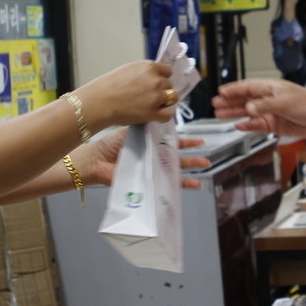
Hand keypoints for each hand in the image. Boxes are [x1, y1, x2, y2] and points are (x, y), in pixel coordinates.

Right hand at [78, 60, 174, 127]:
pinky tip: (153, 116)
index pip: (168, 72)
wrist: (99, 102)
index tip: (155, 85)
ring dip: (165, 103)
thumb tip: (156, 78)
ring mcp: (156, 96)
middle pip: (170, 86)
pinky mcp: (153, 112)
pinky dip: (162, 117)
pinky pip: (168, 115)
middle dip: (162, 91)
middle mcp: (155, 80)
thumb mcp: (129, 70)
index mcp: (149, 67)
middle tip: (149, 98)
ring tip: (152, 106)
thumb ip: (145, 73)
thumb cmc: (108, 86)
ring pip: (172, 99)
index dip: (162, 79)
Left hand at [79, 132, 207, 190]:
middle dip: (193, 157)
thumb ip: (147, 128)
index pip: (172, 143)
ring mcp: (152, 170)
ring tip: (205, 167)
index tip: (200, 141)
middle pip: (177, 157)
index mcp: (151, 145)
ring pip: (175, 170)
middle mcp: (153, 158)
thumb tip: (164, 120)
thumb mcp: (132, 131)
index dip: (186, 142)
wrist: (98, 160)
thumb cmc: (112, 144)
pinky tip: (195, 184)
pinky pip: (167, 184)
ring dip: (191, 169)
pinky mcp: (148, 182)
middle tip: (207, 158)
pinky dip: (181, 185)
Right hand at [212, 78, 305, 137]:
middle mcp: (268, 99)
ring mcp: (270, 112)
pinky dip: (247, 125)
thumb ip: (265, 106)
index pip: (248, 87)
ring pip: (247, 112)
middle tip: (215, 104)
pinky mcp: (274, 125)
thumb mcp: (285, 102)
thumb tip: (248, 108)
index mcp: (270, 88)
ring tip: (218, 114)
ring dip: (234, 113)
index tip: (221, 91)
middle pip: (244, 99)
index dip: (234, 89)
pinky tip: (237, 125)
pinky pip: (256, 125)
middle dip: (229, 101)